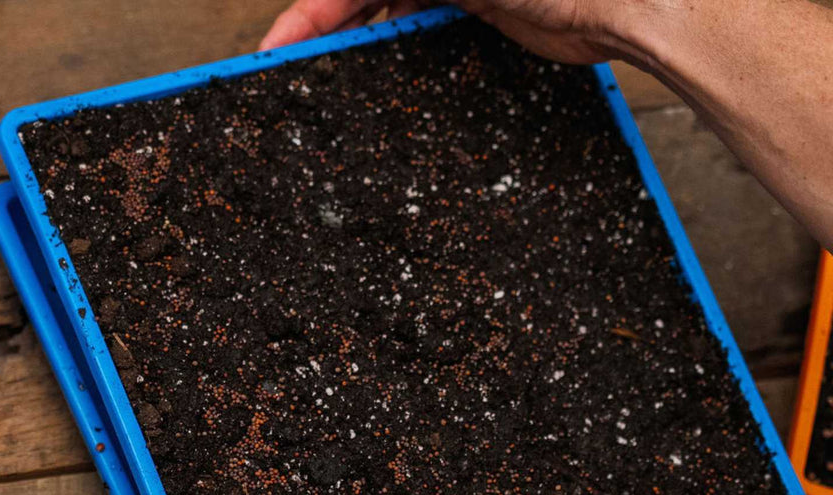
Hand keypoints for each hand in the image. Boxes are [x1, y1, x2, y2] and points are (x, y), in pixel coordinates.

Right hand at [259, 0, 623, 64]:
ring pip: (385, 7)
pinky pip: (417, 26)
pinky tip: (371, 74)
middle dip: (324, 24)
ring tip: (320, 77)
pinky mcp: (477, 9)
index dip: (310, 12)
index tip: (276, 47)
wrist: (628, 3)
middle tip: (286, 68)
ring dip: (355, 38)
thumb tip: (360, 3)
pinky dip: (393, 46)